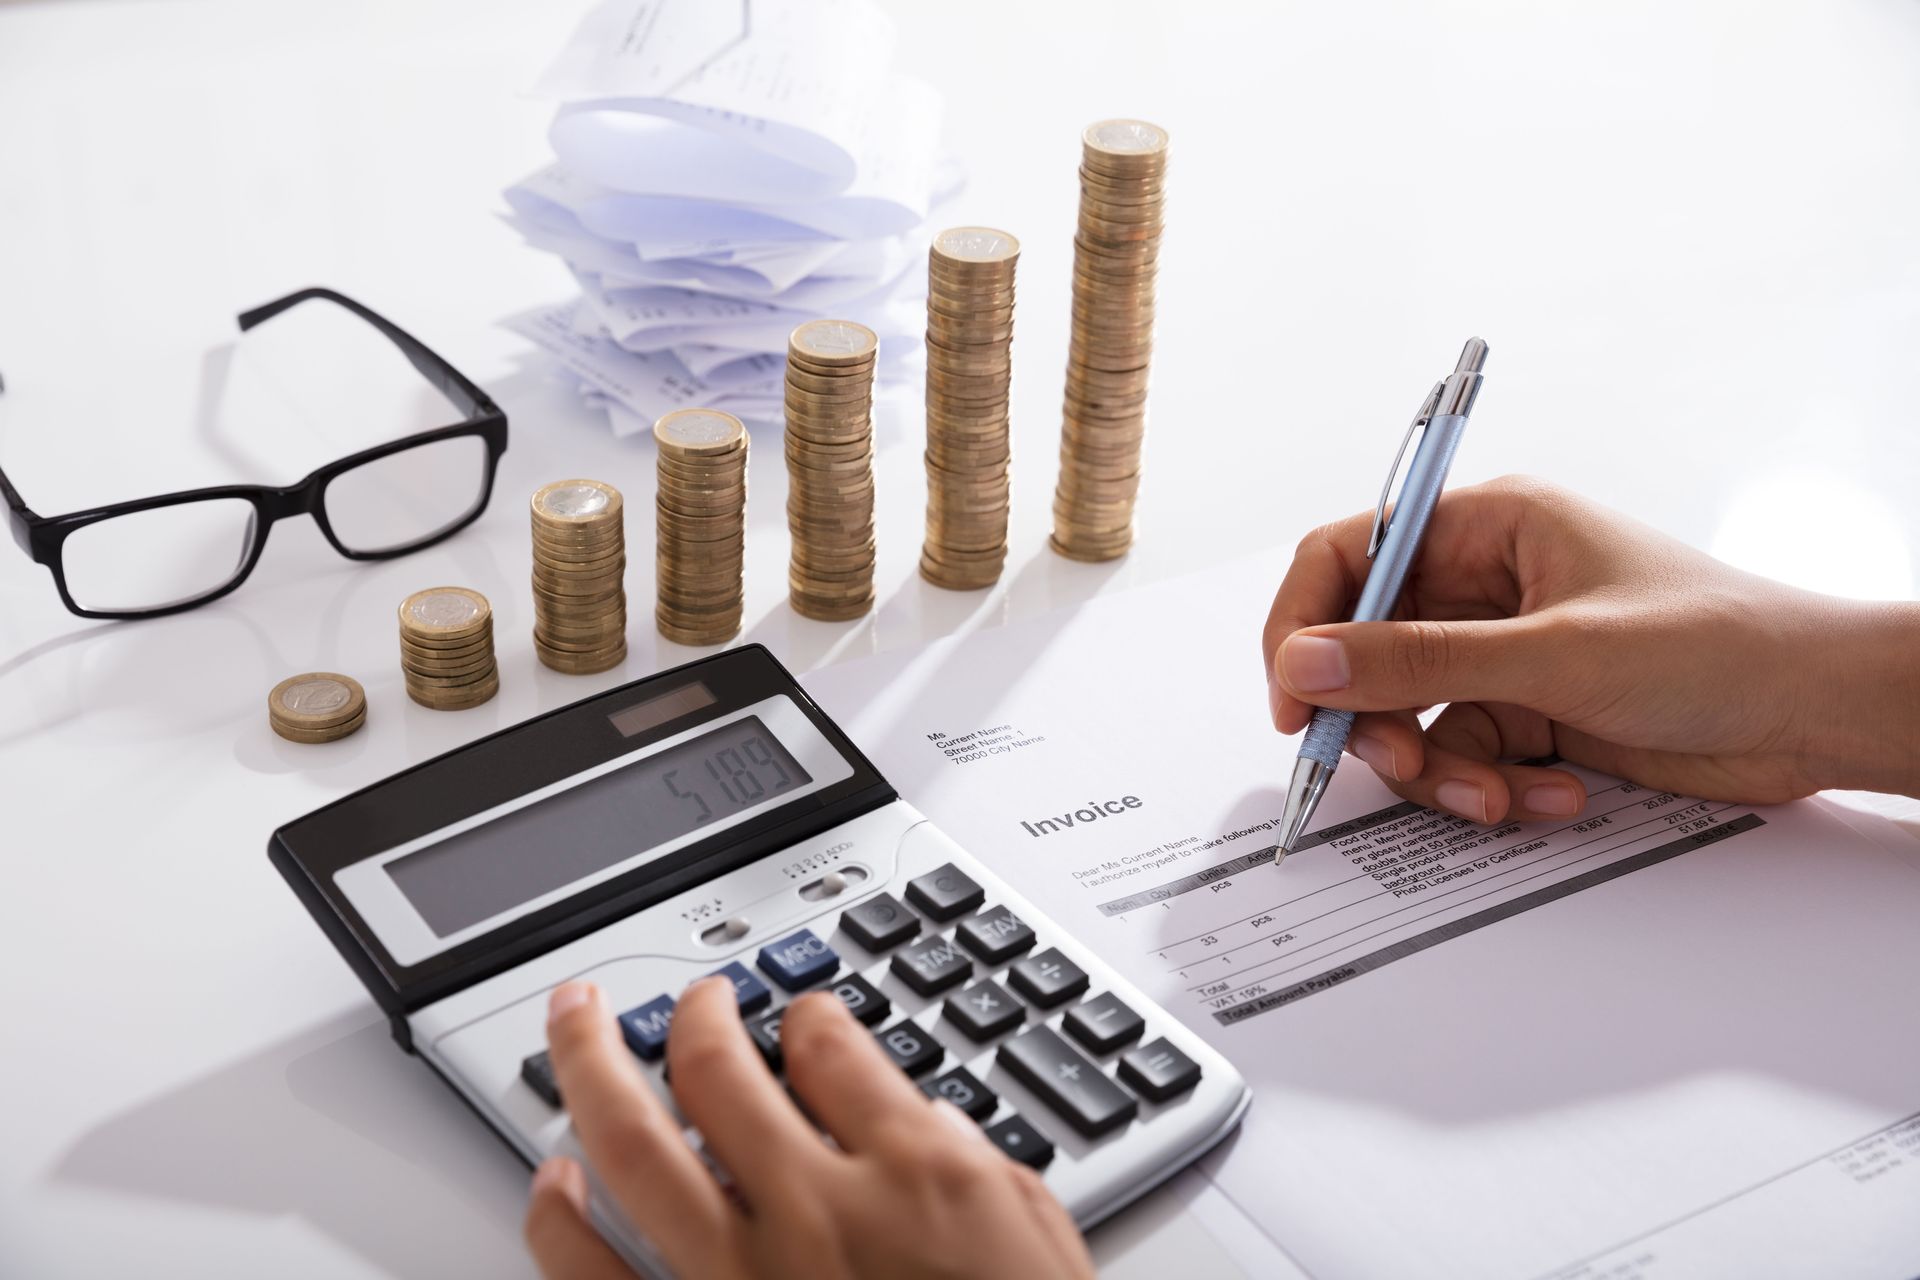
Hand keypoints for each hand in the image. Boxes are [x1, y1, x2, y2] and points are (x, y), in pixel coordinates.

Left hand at [523, 976, 1091, 1279]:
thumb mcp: (1042, 1246)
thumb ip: (981, 1170)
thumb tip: (928, 1123)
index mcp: (913, 1177)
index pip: (828, 1047)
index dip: (807, 1014)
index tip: (803, 1019)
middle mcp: (812, 1213)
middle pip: (715, 1068)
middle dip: (696, 1013)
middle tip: (695, 999)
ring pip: (629, 1146)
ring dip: (591, 1065)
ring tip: (578, 1019)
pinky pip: (591, 1278)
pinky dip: (557, 1223)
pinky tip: (553, 1180)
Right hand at [1263, 475, 1919, 820]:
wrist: (1818, 713)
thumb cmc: (1718, 644)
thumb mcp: (1554, 655)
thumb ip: (1418, 663)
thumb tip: (1304, 664)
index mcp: (1487, 526)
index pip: (1347, 555)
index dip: (1304, 625)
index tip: (1293, 700)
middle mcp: (1484, 584)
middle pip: (1367, 649)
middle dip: (1378, 720)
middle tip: (1398, 765)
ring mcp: (1504, 653)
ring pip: (1411, 718)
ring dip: (1443, 771)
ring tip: (1502, 796)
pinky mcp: (1529, 713)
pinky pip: (1463, 757)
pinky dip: (1493, 789)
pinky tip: (1555, 793)